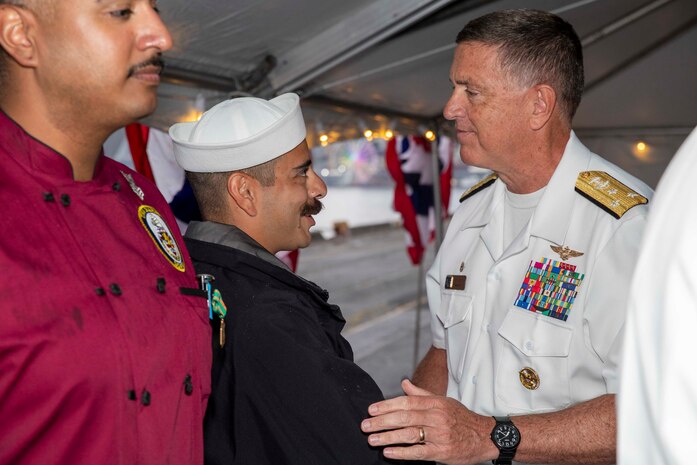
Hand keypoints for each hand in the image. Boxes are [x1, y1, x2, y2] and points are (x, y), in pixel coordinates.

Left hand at [361, 379, 497, 464]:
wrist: (485, 436)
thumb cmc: (461, 418)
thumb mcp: (443, 401)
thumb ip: (421, 394)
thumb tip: (404, 383)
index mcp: (435, 403)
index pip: (406, 402)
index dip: (387, 405)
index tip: (371, 409)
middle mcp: (436, 417)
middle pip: (404, 417)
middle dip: (382, 421)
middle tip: (365, 425)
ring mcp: (439, 434)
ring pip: (409, 434)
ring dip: (387, 437)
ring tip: (372, 439)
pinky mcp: (442, 451)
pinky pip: (418, 452)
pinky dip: (402, 453)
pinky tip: (388, 452)